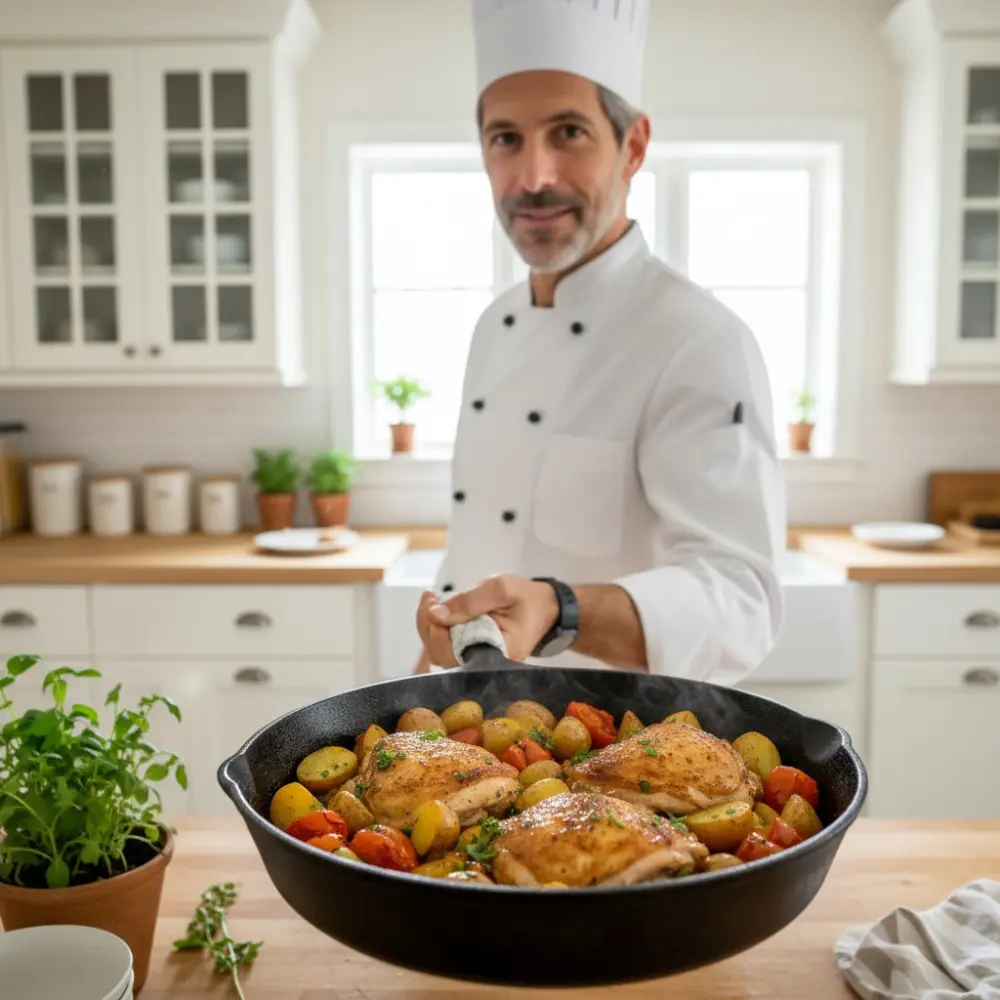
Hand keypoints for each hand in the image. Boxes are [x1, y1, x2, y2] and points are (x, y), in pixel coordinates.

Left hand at [415, 575, 559, 666]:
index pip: (455, 655)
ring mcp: (476, 657)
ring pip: (441, 650)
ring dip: (429, 624)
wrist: (544, 606)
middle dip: (428, 626)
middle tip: (429, 598)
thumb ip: (469, 601)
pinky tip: (437, 606)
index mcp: (497, 654)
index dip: (437, 634)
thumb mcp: (501, 589)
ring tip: (431, 599)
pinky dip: (437, 625)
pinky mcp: (471, 648)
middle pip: (442, 655)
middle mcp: (485, 662)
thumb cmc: (527, 598)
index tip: (433, 606)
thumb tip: (436, 613)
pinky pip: (447, 643)